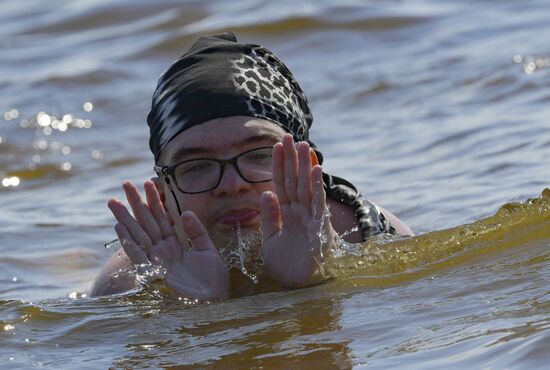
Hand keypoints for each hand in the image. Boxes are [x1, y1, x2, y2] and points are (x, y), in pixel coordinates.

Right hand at [108, 181, 228, 299]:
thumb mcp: (208, 251)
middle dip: (136, 203)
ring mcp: (157, 261)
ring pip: (138, 235)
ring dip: (125, 218)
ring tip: (113, 201)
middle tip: (125, 183)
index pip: (162, 217)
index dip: (155, 200)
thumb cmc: (212, 282)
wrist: (213, 303)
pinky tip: (120, 227)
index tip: (149, 182)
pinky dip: (129, 242)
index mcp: (175, 244)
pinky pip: (138, 255)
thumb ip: (196, 232)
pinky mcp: (154, 272)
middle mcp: (162, 250)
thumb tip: (184, 212)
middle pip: (146, 222)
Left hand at [260, 134, 335, 286]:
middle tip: (290, 136)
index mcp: (288, 213)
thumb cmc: (287, 264)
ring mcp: (310, 218)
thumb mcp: (271, 238)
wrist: (299, 286)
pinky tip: (315, 170)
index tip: (277, 145)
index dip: (279, 165)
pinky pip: (317, 204)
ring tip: (304, 146)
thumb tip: (266, 192)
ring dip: (305, 167)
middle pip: (295, 180)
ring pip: (307, 187)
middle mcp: (300, 211)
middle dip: (292, 159)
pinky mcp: (319, 228)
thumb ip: (270, 215)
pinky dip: (316, 188)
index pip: (282, 183)